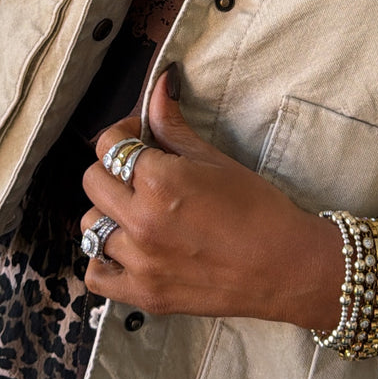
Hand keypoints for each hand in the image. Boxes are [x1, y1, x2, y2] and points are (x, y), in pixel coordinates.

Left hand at [80, 71, 343, 324]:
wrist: (286, 267)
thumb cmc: (259, 210)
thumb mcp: (215, 160)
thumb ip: (174, 125)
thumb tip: (159, 85)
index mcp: (159, 181)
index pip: (109, 145)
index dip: (124, 135)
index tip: (139, 139)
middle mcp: (142, 221)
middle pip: (92, 182)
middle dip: (111, 170)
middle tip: (137, 174)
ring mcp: (140, 261)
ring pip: (91, 226)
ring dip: (109, 214)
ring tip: (136, 213)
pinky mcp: (144, 294)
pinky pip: (95, 275)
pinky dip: (104, 261)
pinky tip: (126, 250)